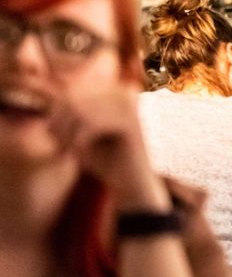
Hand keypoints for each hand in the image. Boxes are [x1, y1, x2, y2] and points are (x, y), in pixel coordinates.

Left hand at [51, 86, 168, 210]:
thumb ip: (67, 113)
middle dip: (61, 125)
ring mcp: (130, 106)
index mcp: (114, 92)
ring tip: (70, 151)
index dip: (56, 116)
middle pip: (73, 100)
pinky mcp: (131, 122)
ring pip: (80, 111)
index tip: (57, 139)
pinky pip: (92, 125)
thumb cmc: (104, 160)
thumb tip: (55, 96)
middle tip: (61, 147)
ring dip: (68, 134)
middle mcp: (124, 93)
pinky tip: (80, 153)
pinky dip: (79, 141)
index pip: (71, 94)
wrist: (132, 184)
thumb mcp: (79, 134)